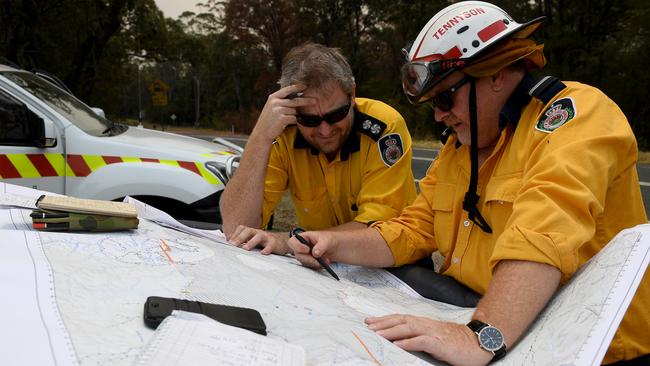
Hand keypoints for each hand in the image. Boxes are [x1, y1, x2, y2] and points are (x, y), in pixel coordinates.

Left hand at [227, 225, 290, 254]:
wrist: (283, 242)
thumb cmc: (265, 242)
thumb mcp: (254, 240)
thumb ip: (244, 241)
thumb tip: (230, 242)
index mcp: (253, 232)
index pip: (242, 229)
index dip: (235, 234)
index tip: (229, 242)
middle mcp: (258, 233)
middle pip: (248, 231)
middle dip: (240, 237)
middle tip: (233, 244)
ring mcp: (267, 237)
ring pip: (259, 236)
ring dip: (251, 242)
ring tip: (246, 248)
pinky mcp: (274, 243)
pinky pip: (270, 245)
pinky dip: (267, 249)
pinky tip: (263, 253)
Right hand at [251, 84, 312, 142]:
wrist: (262, 132)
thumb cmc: (269, 120)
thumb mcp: (272, 106)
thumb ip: (281, 101)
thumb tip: (296, 97)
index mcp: (273, 97)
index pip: (287, 89)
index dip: (297, 87)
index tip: (305, 86)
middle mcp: (275, 102)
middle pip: (295, 101)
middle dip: (306, 101)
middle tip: (315, 101)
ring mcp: (278, 110)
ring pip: (295, 111)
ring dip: (295, 115)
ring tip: (290, 118)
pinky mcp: (282, 119)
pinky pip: (294, 118)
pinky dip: (294, 121)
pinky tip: (289, 123)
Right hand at [287, 230, 339, 268]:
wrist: (339, 247)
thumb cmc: (331, 240)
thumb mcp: (328, 240)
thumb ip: (321, 246)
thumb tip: (314, 253)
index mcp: (304, 237)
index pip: (293, 242)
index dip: (297, 247)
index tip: (307, 250)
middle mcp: (302, 247)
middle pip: (298, 255)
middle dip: (309, 259)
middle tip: (319, 261)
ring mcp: (306, 255)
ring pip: (304, 262)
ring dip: (315, 263)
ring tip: (327, 260)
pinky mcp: (311, 262)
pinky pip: (310, 267)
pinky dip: (317, 267)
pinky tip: (325, 264)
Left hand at [365, 314, 491, 365]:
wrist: (477, 343)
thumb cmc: (456, 342)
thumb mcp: (434, 337)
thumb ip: (419, 336)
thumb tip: (401, 340)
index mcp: (424, 323)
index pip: (400, 318)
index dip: (385, 319)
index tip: (370, 321)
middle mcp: (426, 324)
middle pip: (400, 320)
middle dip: (383, 323)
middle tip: (368, 325)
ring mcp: (432, 332)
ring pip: (408, 328)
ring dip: (391, 331)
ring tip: (377, 334)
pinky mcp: (439, 342)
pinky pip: (421, 341)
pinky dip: (408, 342)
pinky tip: (398, 345)